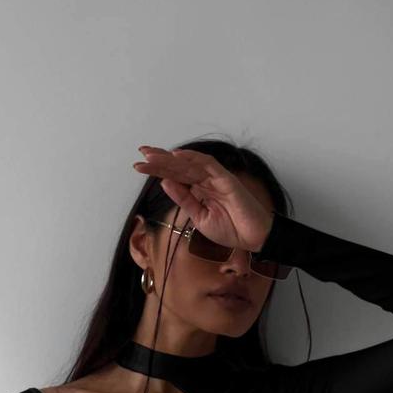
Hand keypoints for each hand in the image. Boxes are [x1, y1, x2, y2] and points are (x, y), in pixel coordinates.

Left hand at [132, 145, 274, 251]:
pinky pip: (208, 165)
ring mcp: (216, 178)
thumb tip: (165, 182)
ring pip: (189, 164)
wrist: (253, 238)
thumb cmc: (231, 229)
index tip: (139, 166)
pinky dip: (193, 158)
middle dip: (159, 160)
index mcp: (199, 190)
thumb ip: (184, 199)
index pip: (175, 176)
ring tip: (151, 156)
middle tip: (141, 155)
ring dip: (170, 159)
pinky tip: (177, 155)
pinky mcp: (226, 179)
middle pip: (179, 167)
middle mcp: (206, 181)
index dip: (158, 169)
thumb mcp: (199, 217)